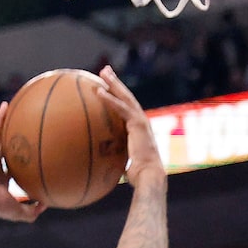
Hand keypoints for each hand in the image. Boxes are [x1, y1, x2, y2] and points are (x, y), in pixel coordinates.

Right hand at [0, 107, 44, 223]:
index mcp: (1, 177)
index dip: (18, 160)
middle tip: (21, 127)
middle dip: (12, 138)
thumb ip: (33, 210)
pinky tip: (5, 104)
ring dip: (5, 121)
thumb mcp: (19, 211)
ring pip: (0, 134)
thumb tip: (46, 204)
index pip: (11, 166)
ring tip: (13, 107)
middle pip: (5, 147)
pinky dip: (0, 117)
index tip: (26, 155)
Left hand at [93, 66, 163, 188]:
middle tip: (106, 71)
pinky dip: (109, 99)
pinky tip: (99, 91)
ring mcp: (140, 120)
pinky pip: (120, 108)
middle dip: (116, 82)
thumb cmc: (138, 176)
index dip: (118, 96)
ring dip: (113, 83)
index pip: (127, 108)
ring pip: (125, 97)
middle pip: (127, 97)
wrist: (149, 176)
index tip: (109, 87)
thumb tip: (102, 165)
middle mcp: (141, 121)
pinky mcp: (137, 123)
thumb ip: (116, 158)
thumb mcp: (124, 163)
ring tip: (103, 72)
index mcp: (139, 128)